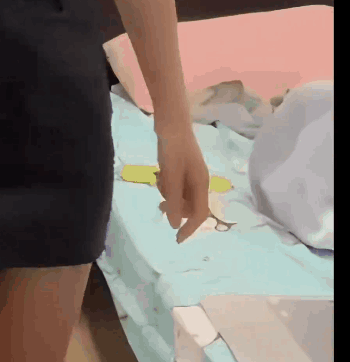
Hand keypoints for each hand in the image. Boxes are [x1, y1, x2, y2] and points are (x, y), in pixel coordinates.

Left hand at [155, 124, 210, 242]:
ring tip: (160, 181)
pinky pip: (176, 184)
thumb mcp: (171, 176)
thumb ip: (174, 201)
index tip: (177, 240)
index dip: (190, 229)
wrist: (171, 121)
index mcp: (201, 184)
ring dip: (170, 195)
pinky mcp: (182, 167)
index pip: (199, 214)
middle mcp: (199, 181)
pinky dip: (168, 184)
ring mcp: (191, 173)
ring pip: (181, 196)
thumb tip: (175, 225)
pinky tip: (160, 172)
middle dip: (176, 209)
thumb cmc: (172, 149)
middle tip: (160, 206)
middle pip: (190, 206)